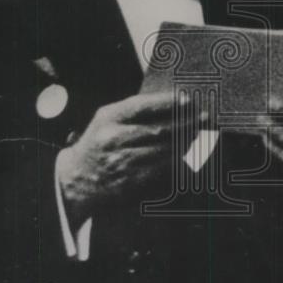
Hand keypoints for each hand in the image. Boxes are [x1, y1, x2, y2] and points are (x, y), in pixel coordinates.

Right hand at [56, 91, 201, 223]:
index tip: (188, 100)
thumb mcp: (107, 121)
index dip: (168, 102)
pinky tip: (192, 158)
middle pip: (159, 129)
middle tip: (206, 119)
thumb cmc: (98, 146)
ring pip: (163, 151)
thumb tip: (175, 105)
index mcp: (108, 117)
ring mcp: (122, 161)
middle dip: (187, 124)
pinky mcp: (130, 182)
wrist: (76, 181)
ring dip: (188, 144)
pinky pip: (161, 172)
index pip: (143, 106)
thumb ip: (134, 113)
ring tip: (205, 137)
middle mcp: (114, 138)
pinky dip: (179, 164)